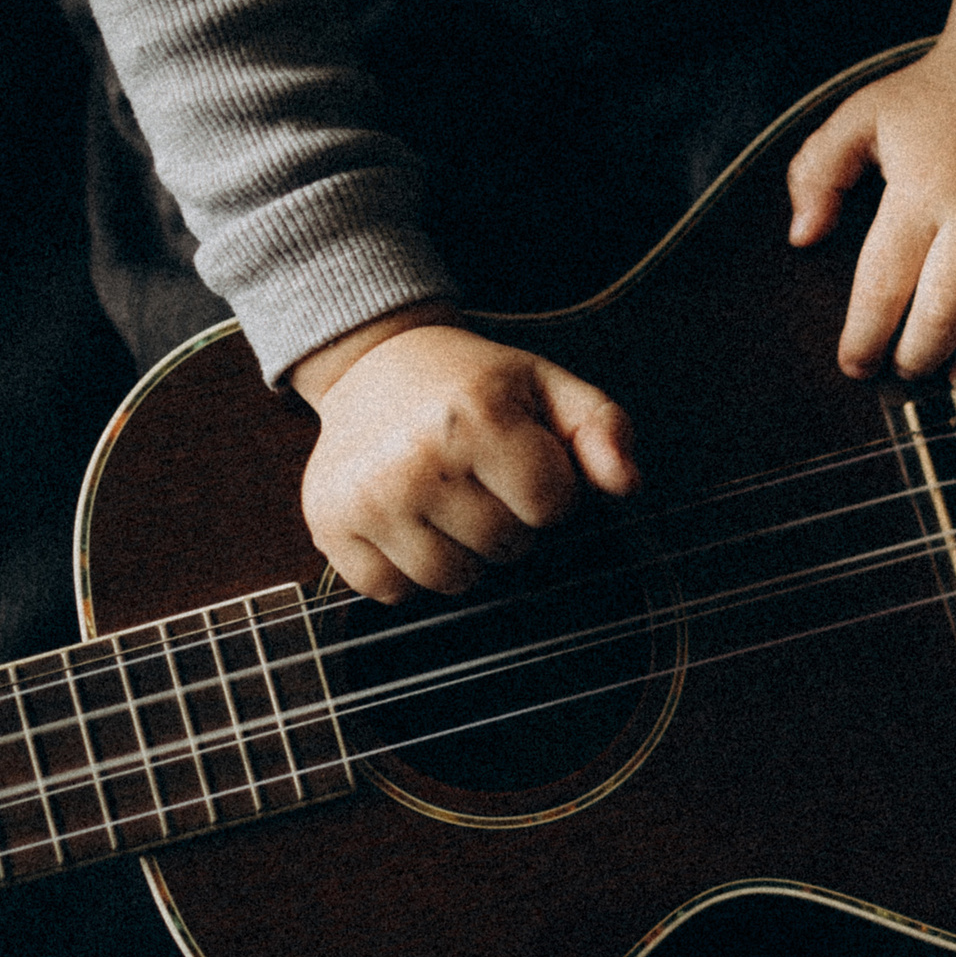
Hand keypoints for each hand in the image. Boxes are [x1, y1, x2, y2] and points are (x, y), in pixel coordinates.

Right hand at [290, 306, 637, 604]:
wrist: (373, 364)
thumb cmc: (473, 384)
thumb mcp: (547, 386)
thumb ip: (602, 428)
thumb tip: (627, 484)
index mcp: (475, 416)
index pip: (551, 507)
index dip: (548, 489)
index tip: (523, 459)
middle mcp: (415, 457)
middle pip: (504, 548)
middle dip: (506, 519)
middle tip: (478, 475)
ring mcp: (367, 496)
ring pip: (453, 580)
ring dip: (461, 551)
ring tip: (445, 499)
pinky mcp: (328, 526)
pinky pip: (393, 592)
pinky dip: (406, 569)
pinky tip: (406, 520)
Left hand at [787, 0, 955, 392]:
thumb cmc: (936, 92)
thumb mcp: (861, 116)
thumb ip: (817, 173)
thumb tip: (802, 237)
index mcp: (921, 187)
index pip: (884, 284)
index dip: (865, 337)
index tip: (856, 364)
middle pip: (946, 313)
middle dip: (920, 357)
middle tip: (909, 370)